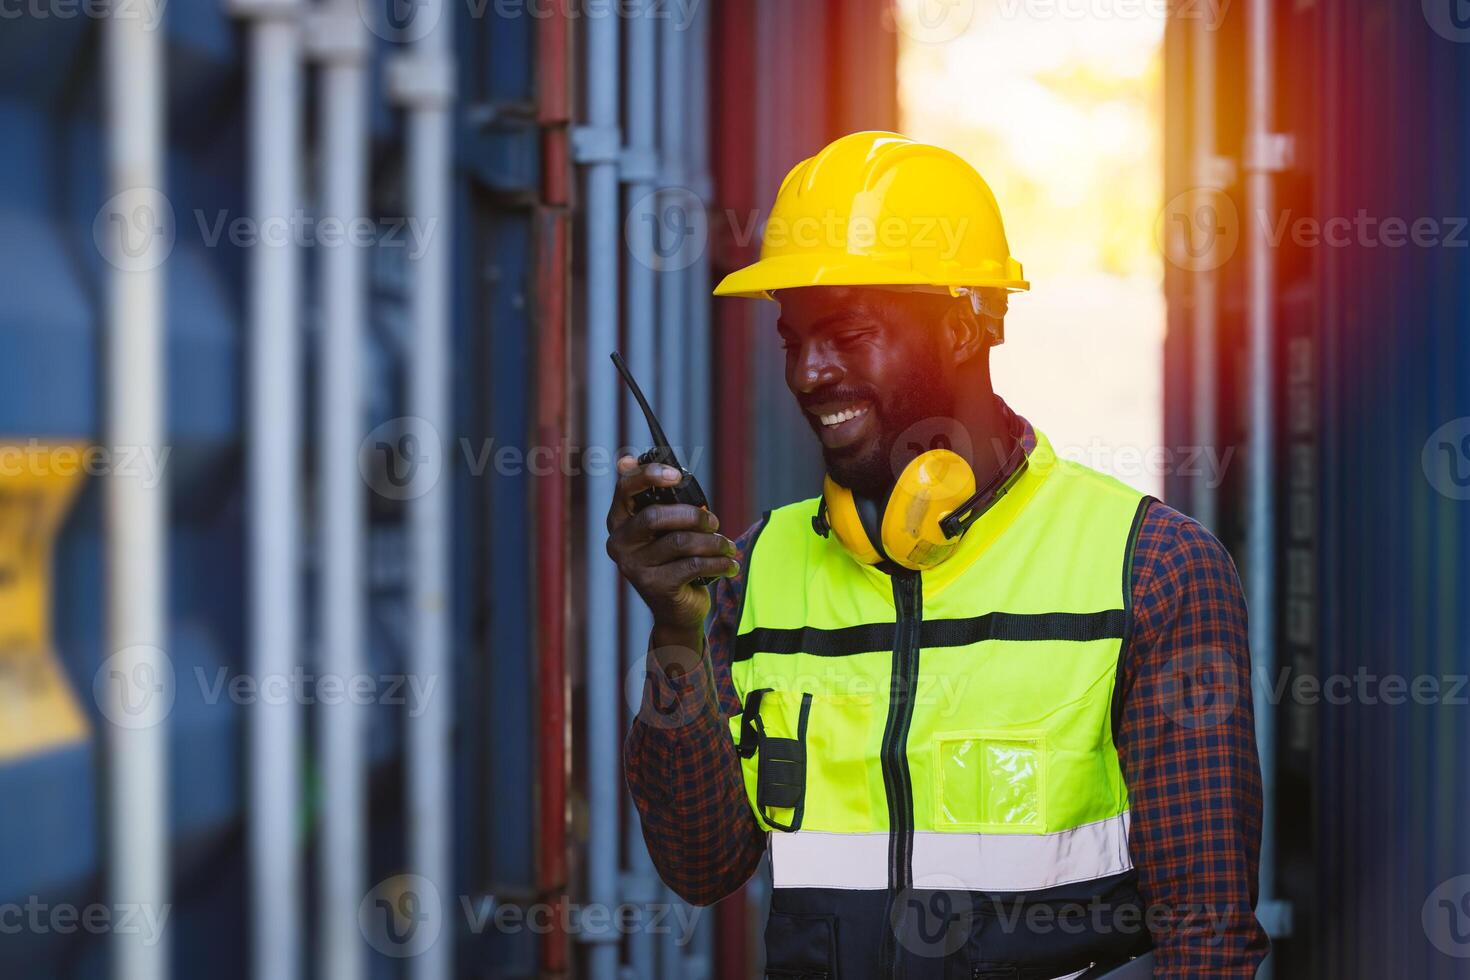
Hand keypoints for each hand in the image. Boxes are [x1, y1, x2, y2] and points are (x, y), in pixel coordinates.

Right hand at [606, 455, 738, 639]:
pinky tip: (729, 565)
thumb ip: (667, 503)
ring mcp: (634, 567)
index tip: (676, 474)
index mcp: (619, 521)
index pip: (625, 488)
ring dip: (713, 542)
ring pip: (680, 541)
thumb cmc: (674, 561)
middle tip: (714, 522)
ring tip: (728, 547)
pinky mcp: (655, 586)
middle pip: (654, 516)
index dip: (648, 474)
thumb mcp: (668, 531)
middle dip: (693, 515)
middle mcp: (619, 543)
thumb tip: (674, 473)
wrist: (676, 612)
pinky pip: (693, 565)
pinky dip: (718, 563)